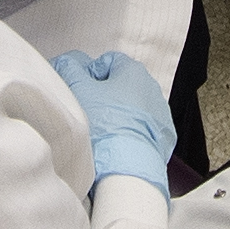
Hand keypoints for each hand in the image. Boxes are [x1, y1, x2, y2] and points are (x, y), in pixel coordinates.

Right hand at [47, 49, 175, 193]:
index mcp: (134, 71)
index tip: (80, 90)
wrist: (126, 166)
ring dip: (117, 115)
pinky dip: (130, 132)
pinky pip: (142, 129)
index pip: (107, 62)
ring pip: (132, 108)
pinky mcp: (163, 138)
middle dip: (104, 95)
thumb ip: (70, 68)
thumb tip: (66, 62)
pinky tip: (117, 143)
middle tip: (87, 111)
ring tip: (102, 132)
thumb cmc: (104, 126)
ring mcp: (160, 114)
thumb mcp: (78, 90)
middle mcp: (152, 89)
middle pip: (120, 85)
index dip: (89, 74)